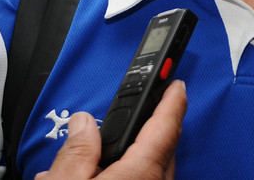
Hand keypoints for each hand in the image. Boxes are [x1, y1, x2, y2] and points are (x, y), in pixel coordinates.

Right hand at [35, 79, 186, 179]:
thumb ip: (77, 151)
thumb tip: (84, 123)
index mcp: (140, 173)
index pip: (166, 126)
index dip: (173, 100)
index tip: (176, 82)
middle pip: (163, 147)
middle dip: (153, 126)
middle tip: (142, 108)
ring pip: (155, 168)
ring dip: (140, 154)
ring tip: (111, 150)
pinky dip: (133, 173)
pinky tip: (111, 174)